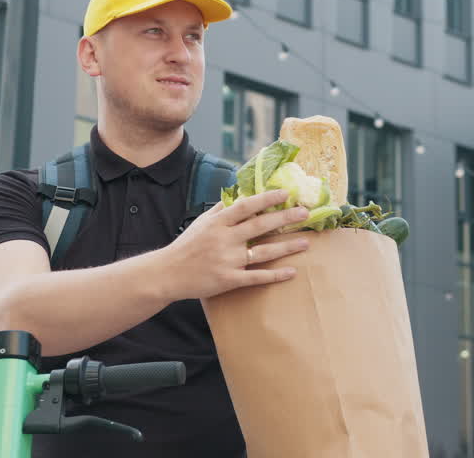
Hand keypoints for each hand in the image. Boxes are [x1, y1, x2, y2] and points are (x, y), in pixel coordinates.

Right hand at [157, 189, 310, 300]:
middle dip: (284, 218)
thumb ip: (222, 208)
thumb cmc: (187, 245)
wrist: (168, 273)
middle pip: (259, 226)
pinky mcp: (228, 280)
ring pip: (263, 253)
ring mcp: (227, 261)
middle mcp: (224, 240)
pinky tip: (292, 271)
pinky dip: (275, 275)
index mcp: (217, 223)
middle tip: (305, 213)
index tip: (285, 193)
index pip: (246, 206)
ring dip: (287, 247)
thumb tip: (241, 193)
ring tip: (306, 242)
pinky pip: (256, 277)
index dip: (266, 198)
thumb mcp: (202, 222)